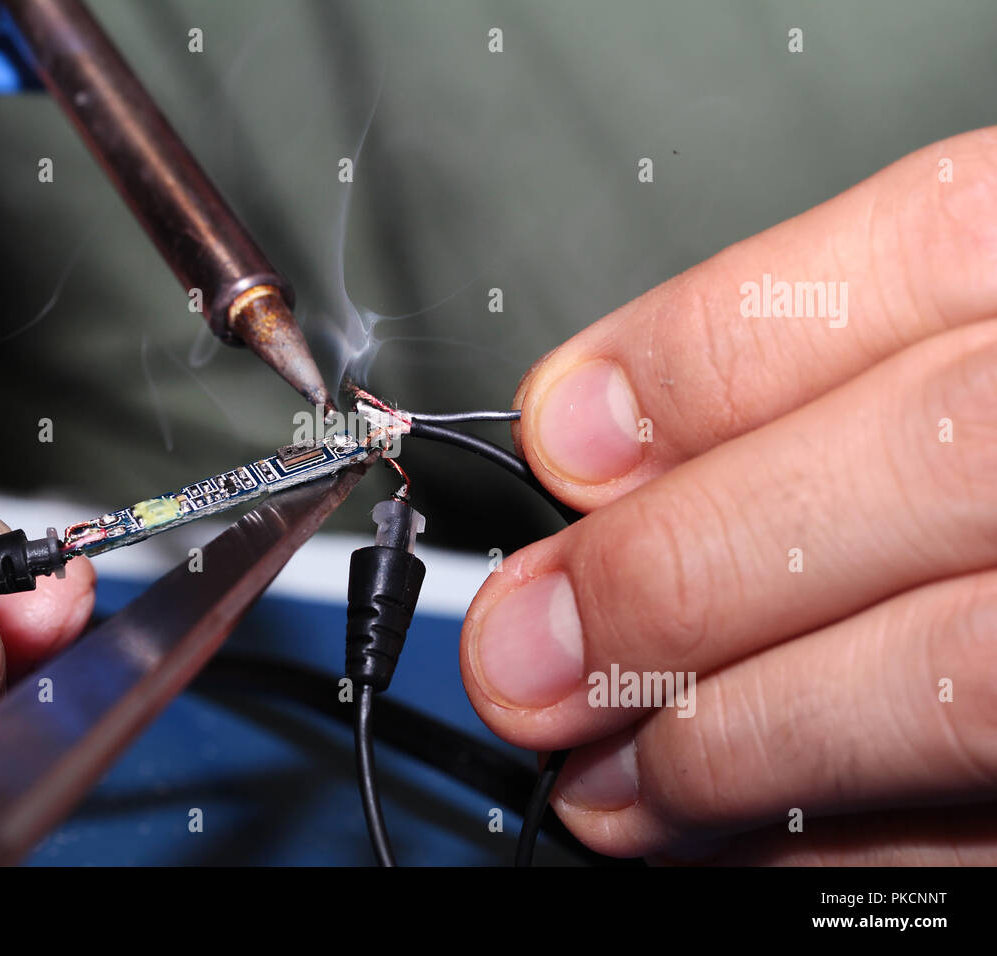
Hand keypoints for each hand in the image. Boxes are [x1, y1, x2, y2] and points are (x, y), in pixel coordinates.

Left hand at [461, 127, 996, 863]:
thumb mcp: (990, 330)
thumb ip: (832, 367)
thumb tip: (604, 442)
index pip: (924, 252)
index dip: (703, 354)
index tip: (560, 438)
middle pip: (928, 459)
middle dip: (681, 568)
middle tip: (527, 651)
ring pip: (968, 671)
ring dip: (733, 738)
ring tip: (603, 774)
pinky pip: (996, 826)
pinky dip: (836, 842)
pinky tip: (727, 831)